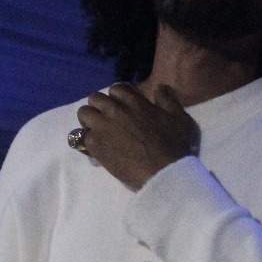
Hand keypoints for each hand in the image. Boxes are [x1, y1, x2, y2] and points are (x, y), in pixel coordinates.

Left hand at [75, 83, 198, 190]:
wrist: (163, 173)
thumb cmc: (174, 146)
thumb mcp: (180, 118)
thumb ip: (168, 100)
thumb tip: (159, 88)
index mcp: (135, 101)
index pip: (116, 88)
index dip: (117, 97)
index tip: (121, 106)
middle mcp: (115, 110)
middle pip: (95, 98)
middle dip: (100, 106)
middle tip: (107, 119)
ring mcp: (103, 127)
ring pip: (83, 113)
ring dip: (89, 120)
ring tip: (97, 131)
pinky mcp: (96, 146)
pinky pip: (81, 136)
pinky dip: (86, 140)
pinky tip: (96, 148)